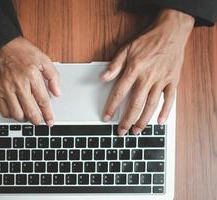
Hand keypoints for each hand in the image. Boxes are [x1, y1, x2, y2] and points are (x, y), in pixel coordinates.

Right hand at [0, 37, 60, 125]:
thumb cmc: (20, 50)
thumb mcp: (43, 59)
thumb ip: (53, 76)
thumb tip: (57, 93)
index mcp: (32, 75)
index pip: (43, 101)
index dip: (48, 114)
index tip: (50, 121)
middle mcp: (19, 84)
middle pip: (31, 111)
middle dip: (38, 120)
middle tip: (40, 121)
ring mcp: (6, 89)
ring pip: (17, 114)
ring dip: (25, 119)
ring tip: (29, 115)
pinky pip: (4, 111)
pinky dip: (11, 115)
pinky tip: (17, 111)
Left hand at [102, 9, 193, 134]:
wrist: (170, 32)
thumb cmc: (147, 40)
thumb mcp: (126, 48)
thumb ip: (114, 65)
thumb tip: (103, 78)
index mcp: (134, 70)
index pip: (119, 93)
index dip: (112, 107)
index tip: (107, 118)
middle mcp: (147, 78)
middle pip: (136, 104)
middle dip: (127, 120)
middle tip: (122, 131)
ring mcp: (161, 80)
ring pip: (151, 105)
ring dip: (143, 120)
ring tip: (137, 131)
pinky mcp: (173, 81)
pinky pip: (170, 99)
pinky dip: (166, 111)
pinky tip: (160, 121)